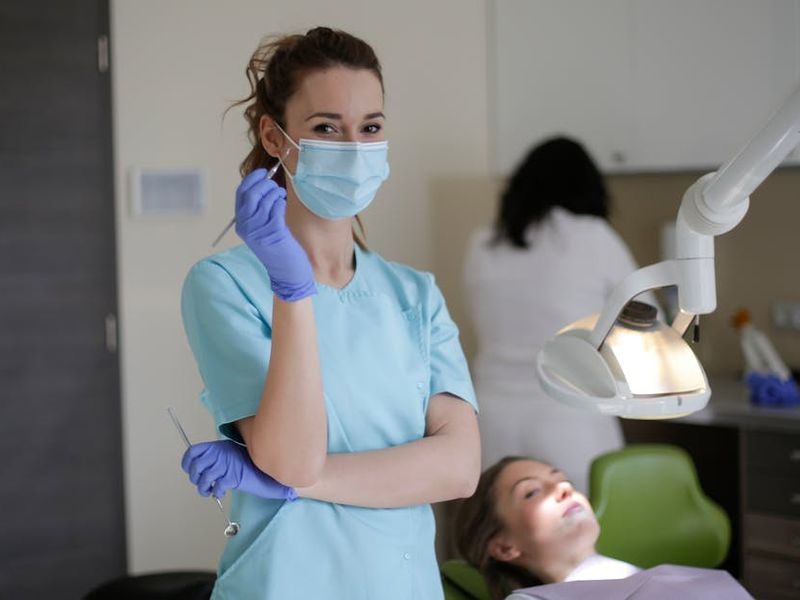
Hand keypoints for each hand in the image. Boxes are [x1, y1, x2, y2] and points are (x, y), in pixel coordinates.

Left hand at [181, 440, 296, 500]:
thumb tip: (201, 469)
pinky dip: (217, 492)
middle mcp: (221, 453)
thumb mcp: (232, 456)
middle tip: (202, 485)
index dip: (187, 463)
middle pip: (196, 467)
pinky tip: (221, 492)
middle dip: (195, 479)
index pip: (193, 452)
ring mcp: (227, 464)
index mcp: (220, 446)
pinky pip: (217, 487)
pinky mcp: (234, 476)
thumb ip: (218, 458)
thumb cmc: (250, 465)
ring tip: (209, 491)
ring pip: (204, 479)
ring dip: (204, 489)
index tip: (190, 471)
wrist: (268, 471)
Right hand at [235, 168, 315, 301]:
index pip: (241, 194)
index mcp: (241, 223)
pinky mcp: (273, 233)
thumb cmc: (277, 248)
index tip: (262, 173)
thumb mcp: (261, 228)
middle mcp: (246, 226)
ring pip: (265, 199)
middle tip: (275, 187)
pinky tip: (283, 205)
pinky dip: (281, 202)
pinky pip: (277, 208)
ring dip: (276, 193)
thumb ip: (258, 209)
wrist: (286, 272)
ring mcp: (259, 230)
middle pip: (252, 194)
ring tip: (281, 197)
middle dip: (265, 185)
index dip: (251, 179)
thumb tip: (264, 183)